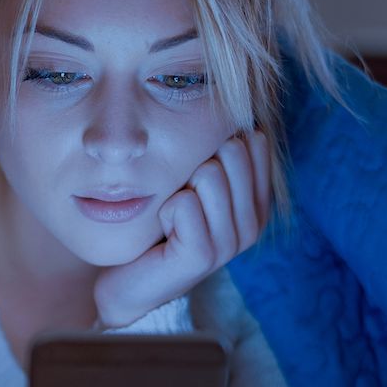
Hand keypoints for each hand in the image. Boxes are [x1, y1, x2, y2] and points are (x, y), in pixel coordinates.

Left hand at [93, 130, 272, 328]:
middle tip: (181, 201)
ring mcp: (232, 243)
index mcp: (257, 202)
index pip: (254, 141)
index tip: (196, 178)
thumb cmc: (160, 225)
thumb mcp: (192, 182)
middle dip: (194, 165)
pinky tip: (164, 232)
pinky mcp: (204, 256)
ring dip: (177, 190)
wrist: (129, 281)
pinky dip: (165, 211)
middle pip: (232, 151)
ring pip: (209, 174)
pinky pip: (183, 204)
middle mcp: (254, 223)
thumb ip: (217, 151)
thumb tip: (229, 104)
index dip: (213, 146)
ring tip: (172, 218)